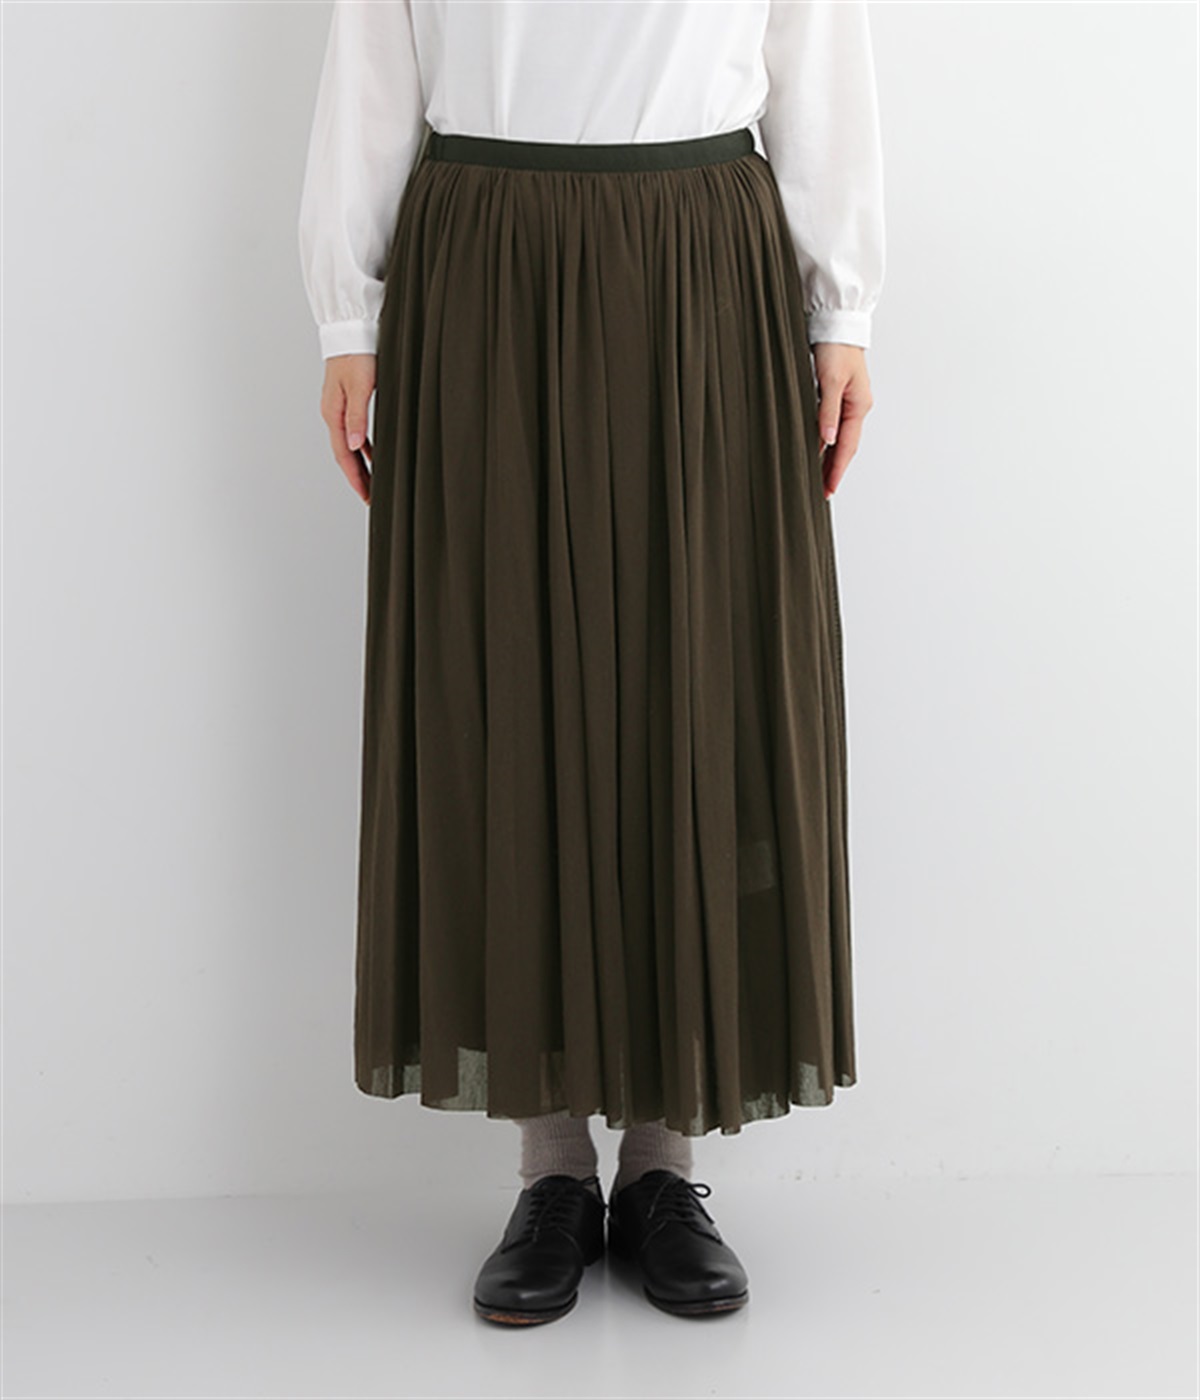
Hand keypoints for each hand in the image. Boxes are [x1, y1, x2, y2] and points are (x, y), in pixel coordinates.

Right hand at [320, 353, 376, 503]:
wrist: (352, 328)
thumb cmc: (357, 353)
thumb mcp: (361, 386)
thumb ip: (358, 417)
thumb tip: (353, 446)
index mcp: (333, 412)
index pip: (343, 454)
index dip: (356, 478)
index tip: (366, 496)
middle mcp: (334, 412)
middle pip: (345, 453)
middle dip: (358, 477)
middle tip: (371, 497)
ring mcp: (340, 406)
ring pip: (350, 444)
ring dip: (361, 464)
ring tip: (374, 482)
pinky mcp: (348, 398)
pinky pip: (355, 431)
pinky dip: (364, 446)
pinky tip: (374, 454)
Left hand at [811, 342, 873, 498]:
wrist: (836, 322)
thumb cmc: (835, 347)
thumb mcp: (829, 381)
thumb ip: (827, 412)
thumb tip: (827, 440)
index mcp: (858, 405)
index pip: (847, 446)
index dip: (837, 470)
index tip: (829, 489)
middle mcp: (856, 406)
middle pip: (845, 446)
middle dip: (834, 469)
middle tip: (823, 491)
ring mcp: (848, 400)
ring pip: (838, 437)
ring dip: (829, 457)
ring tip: (818, 476)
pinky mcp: (837, 394)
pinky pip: (833, 424)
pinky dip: (825, 439)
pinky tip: (817, 448)